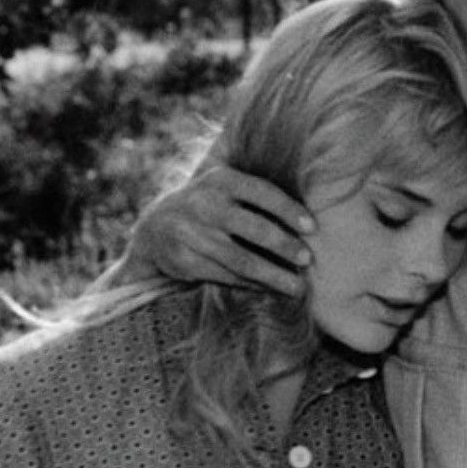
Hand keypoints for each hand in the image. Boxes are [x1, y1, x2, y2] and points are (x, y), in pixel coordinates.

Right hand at [121, 164, 311, 296]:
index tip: (312, 227)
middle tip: (307, 259)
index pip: (262, 192)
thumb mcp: (223, 188)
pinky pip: (226, 276)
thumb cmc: (207, 205)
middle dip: (285, 246)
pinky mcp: (185, 261)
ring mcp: (192, 234)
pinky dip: (252, 284)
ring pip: (241, 260)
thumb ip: (256, 197)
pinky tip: (269, 287)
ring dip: (274, 275)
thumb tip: (307, 221)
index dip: (289, 210)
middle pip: (254, 229)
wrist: (154, 227)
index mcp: (221, 180)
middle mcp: (204, 204)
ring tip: (298, 287)